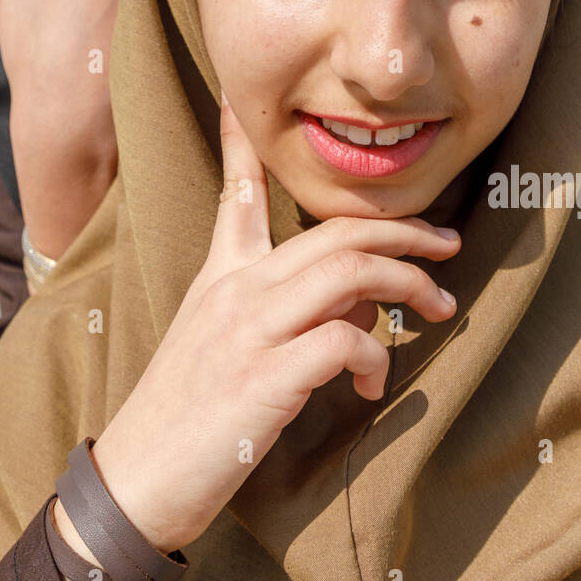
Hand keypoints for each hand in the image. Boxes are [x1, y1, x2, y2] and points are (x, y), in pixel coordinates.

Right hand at [72, 93, 460, 556]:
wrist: (133, 483)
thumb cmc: (185, 416)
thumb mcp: (226, 345)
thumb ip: (286, 309)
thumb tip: (359, 296)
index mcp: (220, 276)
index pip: (237, 193)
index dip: (242, 142)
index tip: (236, 97)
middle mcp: (234, 290)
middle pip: (334, 230)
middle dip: (403, 228)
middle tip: (447, 243)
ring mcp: (248, 330)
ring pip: (349, 270)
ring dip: (409, 283)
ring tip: (439, 307)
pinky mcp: (263, 378)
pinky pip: (344, 339)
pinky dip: (374, 356)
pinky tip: (373, 382)